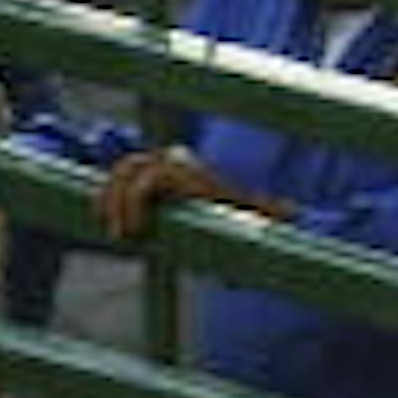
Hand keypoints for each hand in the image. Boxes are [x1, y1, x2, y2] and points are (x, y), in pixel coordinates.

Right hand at [97, 146, 270, 239]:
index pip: (154, 174)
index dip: (136, 200)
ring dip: (109, 200)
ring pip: (119, 172)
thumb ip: (267, 211)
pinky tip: (103, 219)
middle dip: (118, 202)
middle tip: (120, 237)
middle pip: (130, 168)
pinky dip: (106, 198)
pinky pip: (115, 179)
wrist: (219, 204)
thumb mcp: (247, 212)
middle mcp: (168, 160)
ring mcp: (152, 164)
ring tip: (114, 234)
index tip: (135, 232)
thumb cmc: (232, 211)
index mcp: (188, 170)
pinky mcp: (138, 176)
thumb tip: (295, 212)